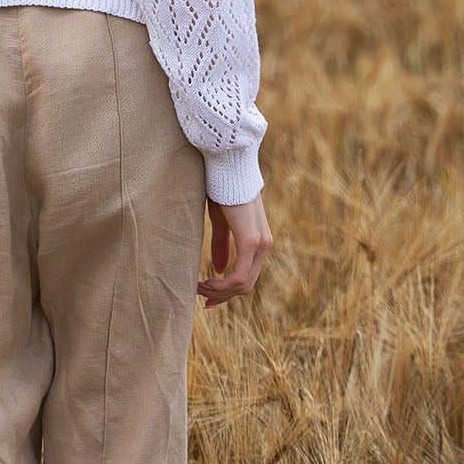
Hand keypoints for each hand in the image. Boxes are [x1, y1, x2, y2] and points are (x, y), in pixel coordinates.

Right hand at [197, 192, 271, 306]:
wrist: (228, 167)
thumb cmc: (223, 189)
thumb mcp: (221, 221)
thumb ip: (221, 244)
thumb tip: (219, 268)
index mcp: (260, 241)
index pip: (248, 276)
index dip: (227, 291)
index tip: (207, 296)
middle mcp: (265, 245)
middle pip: (246, 285)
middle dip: (222, 295)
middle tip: (200, 296)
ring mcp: (260, 244)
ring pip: (243, 284)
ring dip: (220, 292)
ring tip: (199, 287)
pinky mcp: (250, 241)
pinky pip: (239, 276)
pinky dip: (222, 286)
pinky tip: (207, 282)